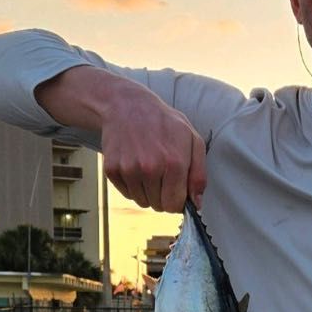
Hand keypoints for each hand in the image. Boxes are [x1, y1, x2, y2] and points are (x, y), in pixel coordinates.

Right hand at [38, 67, 206, 210]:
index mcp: (174, 163)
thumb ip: (199, 174)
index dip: (177, 201)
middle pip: (158, 205)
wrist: (128, 105)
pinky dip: (132, 185)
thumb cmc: (164, 123)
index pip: (174, 205)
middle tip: (162, 174)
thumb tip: (197, 204)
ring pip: (141, 201)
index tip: (176, 190)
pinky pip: (126, 193)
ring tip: (148, 167)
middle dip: (163, 196)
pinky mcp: (112, 169)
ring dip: (147, 191)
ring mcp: (129, 169)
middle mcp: (150, 168)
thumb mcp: (192, 140)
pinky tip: (135, 164)